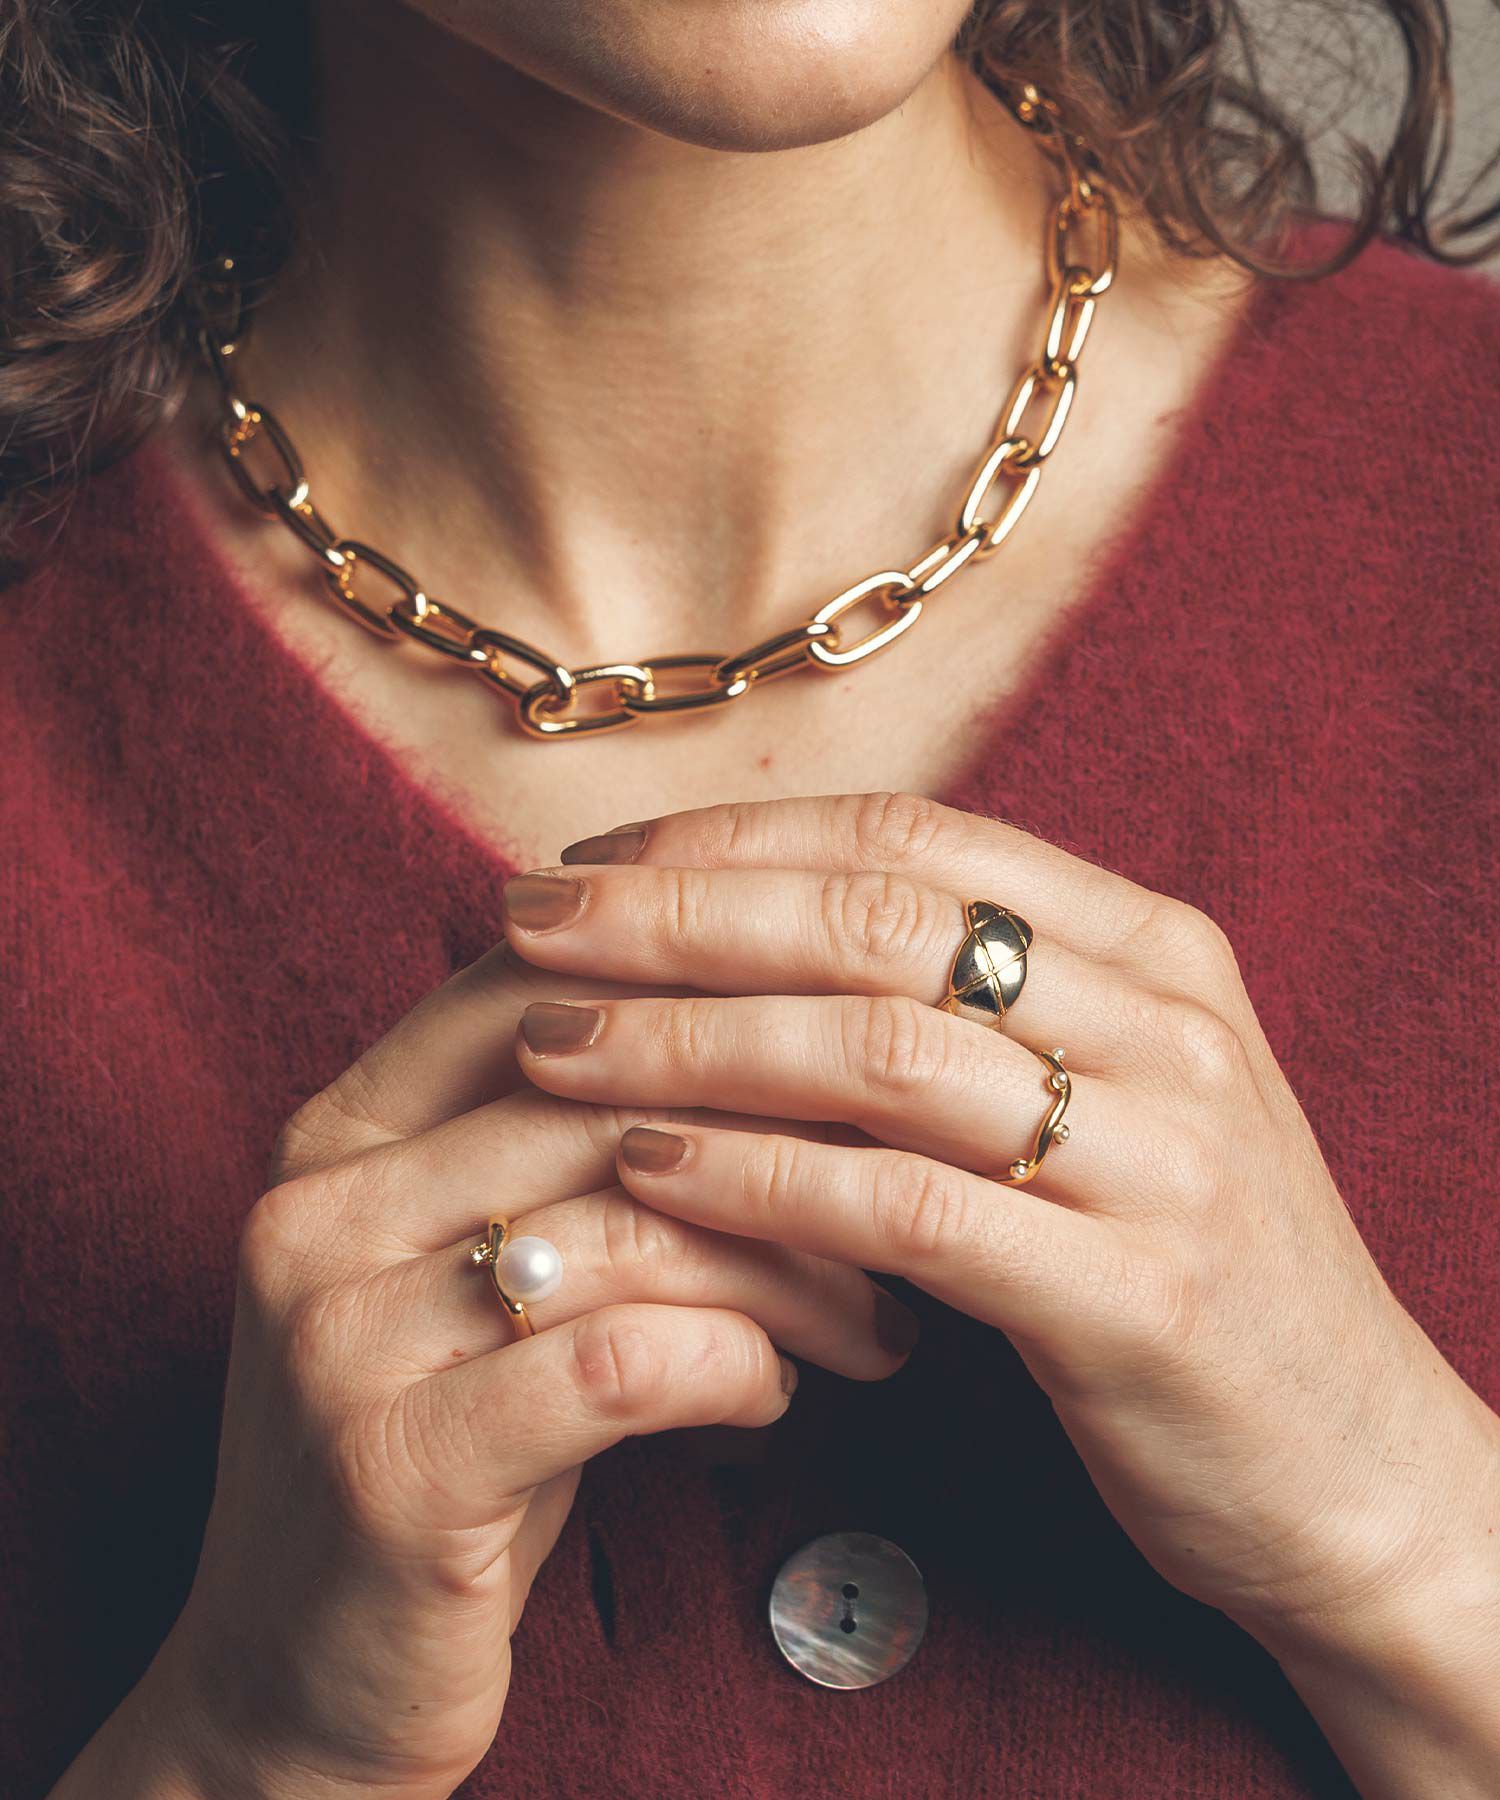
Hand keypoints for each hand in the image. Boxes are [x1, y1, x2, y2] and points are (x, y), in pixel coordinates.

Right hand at [51, 941, 911, 1799]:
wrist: (296, 1681)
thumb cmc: (449, 1444)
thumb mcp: (487, 1272)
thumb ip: (573, 1146)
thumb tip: (790, 1023)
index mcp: (339, 1133)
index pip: (534, 984)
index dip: (704, 989)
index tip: (842, 1032)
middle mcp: (317, 1208)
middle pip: (608, 1101)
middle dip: (783, 1143)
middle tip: (906, 1188)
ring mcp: (342, 1336)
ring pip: (630, 1224)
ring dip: (787, 1269)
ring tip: (867, 1319)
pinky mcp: (393, 1467)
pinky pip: (621, 1363)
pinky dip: (733, 1364)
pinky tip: (775, 1396)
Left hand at [503, 792, 1499, 1797]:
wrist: (1357, 1471)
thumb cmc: (1181, 1271)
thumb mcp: (1102, 1102)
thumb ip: (969, 1013)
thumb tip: (751, 938)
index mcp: (1154, 948)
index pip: (912, 839)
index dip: (735, 839)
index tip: (594, 862)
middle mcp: (1170, 1022)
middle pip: (880, 920)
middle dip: (681, 914)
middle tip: (525, 926)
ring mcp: (1168, 1154)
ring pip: (884, 1050)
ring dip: (693, 1040)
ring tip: (555, 1046)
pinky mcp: (1140, 1298)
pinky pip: (911, 1210)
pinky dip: (764, 1180)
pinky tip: (653, 1170)